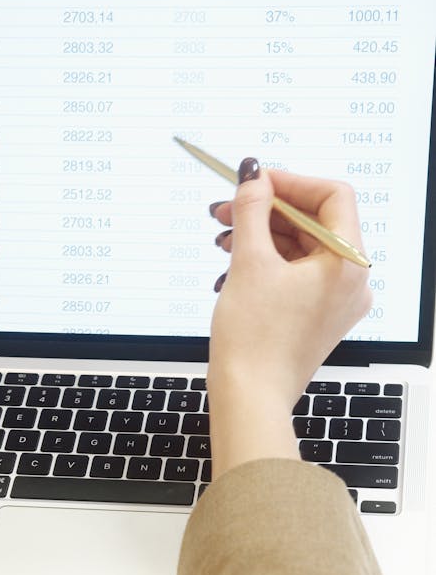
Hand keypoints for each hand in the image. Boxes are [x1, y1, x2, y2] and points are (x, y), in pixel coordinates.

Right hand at [207, 159, 371, 478]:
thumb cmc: (254, 342)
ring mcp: (334, 303)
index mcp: (347, 263)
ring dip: (261, 237)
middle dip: (267, 211)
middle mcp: (350, 282)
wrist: (250, 400)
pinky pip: (296, 275)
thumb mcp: (249, 262)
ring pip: (300, 249)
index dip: (290, 182)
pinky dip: (266, 264)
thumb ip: (253, 208)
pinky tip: (232, 267)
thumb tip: (253, 174)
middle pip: (314, 222)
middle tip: (227, 208)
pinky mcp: (316, 318)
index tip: (254, 181)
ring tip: (223, 239)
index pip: (332, 196)